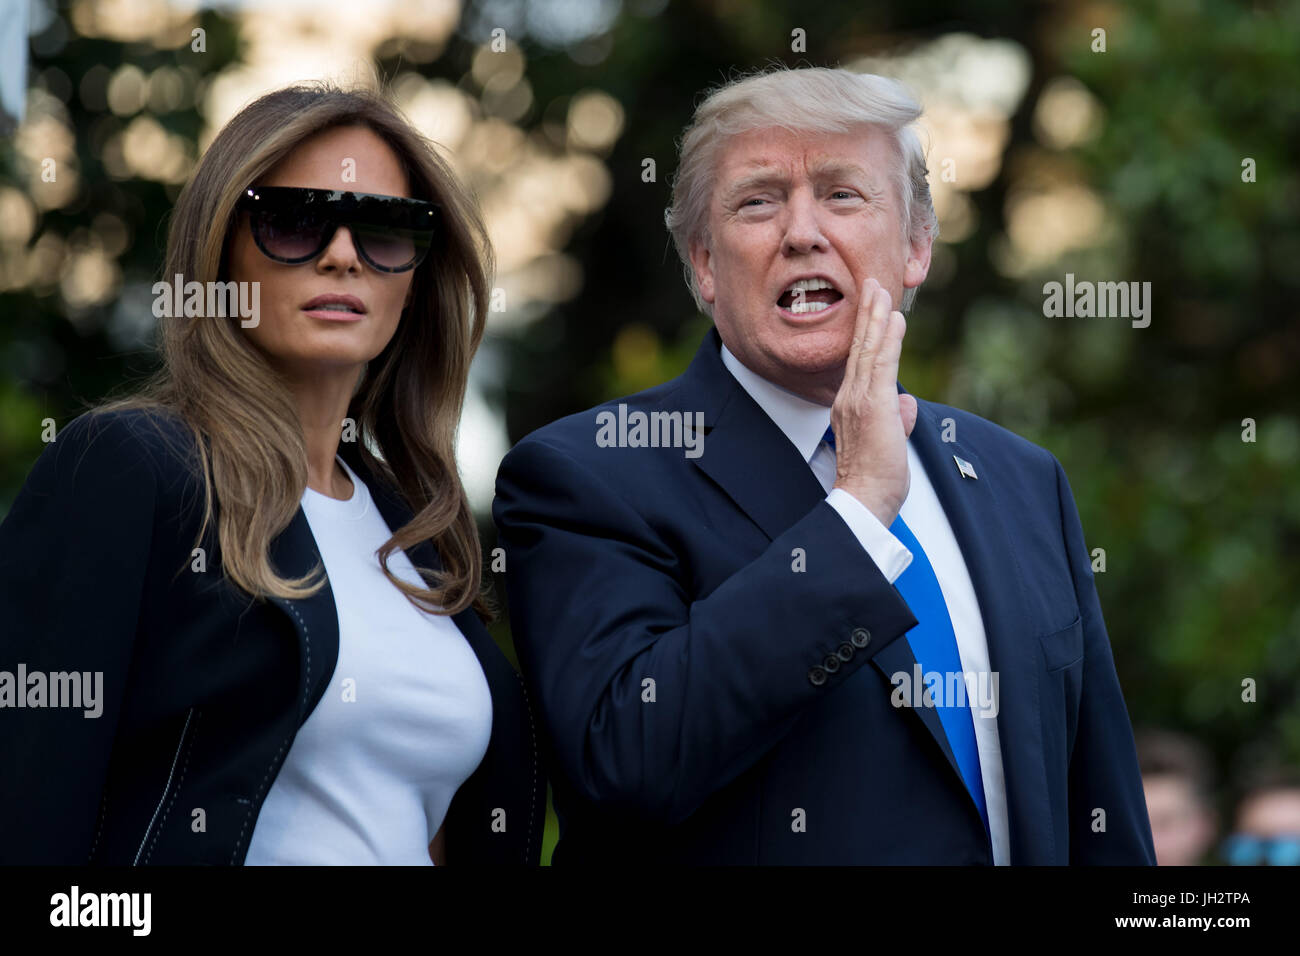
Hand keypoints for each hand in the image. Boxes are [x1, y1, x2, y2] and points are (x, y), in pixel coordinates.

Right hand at [830, 277, 917, 526]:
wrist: (862, 500)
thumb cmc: (873, 481)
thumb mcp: (888, 443)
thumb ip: (896, 419)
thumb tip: (907, 404)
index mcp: (848, 407)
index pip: (859, 364)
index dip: (864, 334)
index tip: (872, 311)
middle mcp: (848, 398)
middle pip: (859, 348)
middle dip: (867, 314)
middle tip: (872, 285)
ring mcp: (859, 400)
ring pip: (868, 350)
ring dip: (876, 317)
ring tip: (881, 291)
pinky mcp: (874, 405)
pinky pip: (882, 364)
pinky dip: (888, 339)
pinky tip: (894, 319)